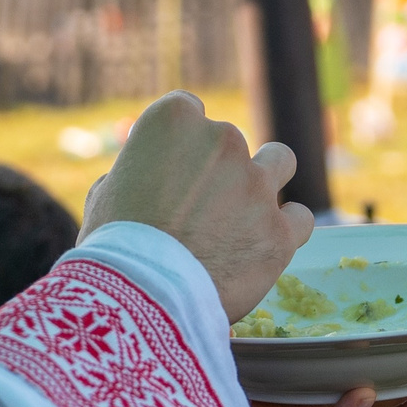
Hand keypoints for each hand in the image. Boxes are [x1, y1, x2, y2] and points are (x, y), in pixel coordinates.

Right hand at [84, 91, 314, 318]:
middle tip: (196, 206)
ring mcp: (257, 184)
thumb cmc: (114, 245)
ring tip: (246, 211)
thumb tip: (148, 179)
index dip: (178, 141)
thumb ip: (136, 174)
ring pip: (279, 161)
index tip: (173, 165)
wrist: (143, 297)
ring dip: (264, 180)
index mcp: (174, 121)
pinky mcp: (281, 230)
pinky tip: (266, 243)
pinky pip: (300, 217)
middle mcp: (222, 140)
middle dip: (216, 167)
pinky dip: (286, 227)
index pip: (187, 109)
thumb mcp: (106, 195)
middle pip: (228, 140)